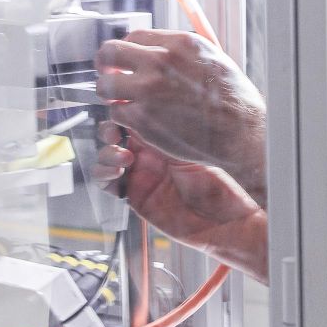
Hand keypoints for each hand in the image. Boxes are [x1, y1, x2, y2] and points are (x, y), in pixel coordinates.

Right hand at [93, 121, 266, 274]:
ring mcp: (140, 174)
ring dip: (107, 154)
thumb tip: (140, 110)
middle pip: (114, 135)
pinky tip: (117, 173)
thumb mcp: (190, 148)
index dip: (121, 112)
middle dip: (109, 130)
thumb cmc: (218, 180)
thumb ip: (163, 132)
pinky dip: (104, 175)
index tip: (117, 108)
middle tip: (116, 133)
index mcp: (163, 136)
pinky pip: (108, 184)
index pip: (133, 118)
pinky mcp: (134, 196)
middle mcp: (149, 153)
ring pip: (106, 158)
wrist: (222, 218)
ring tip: (123, 157)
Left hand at [96, 30, 267, 199]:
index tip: (123, 61)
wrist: (241, 131)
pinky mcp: (144, 119)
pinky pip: (117, 114)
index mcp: (179, 43)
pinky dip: (124, 118)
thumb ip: (179, 50)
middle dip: (105, 65)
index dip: (124, 50)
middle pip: (109, 53)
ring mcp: (149, 91)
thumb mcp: (210, 57)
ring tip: (123, 101)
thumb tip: (155, 48)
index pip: (132, 36)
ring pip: (105, 86)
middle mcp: (161, 62)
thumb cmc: (231, 97)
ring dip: (111, 94)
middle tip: (108, 76)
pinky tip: (139, 120)